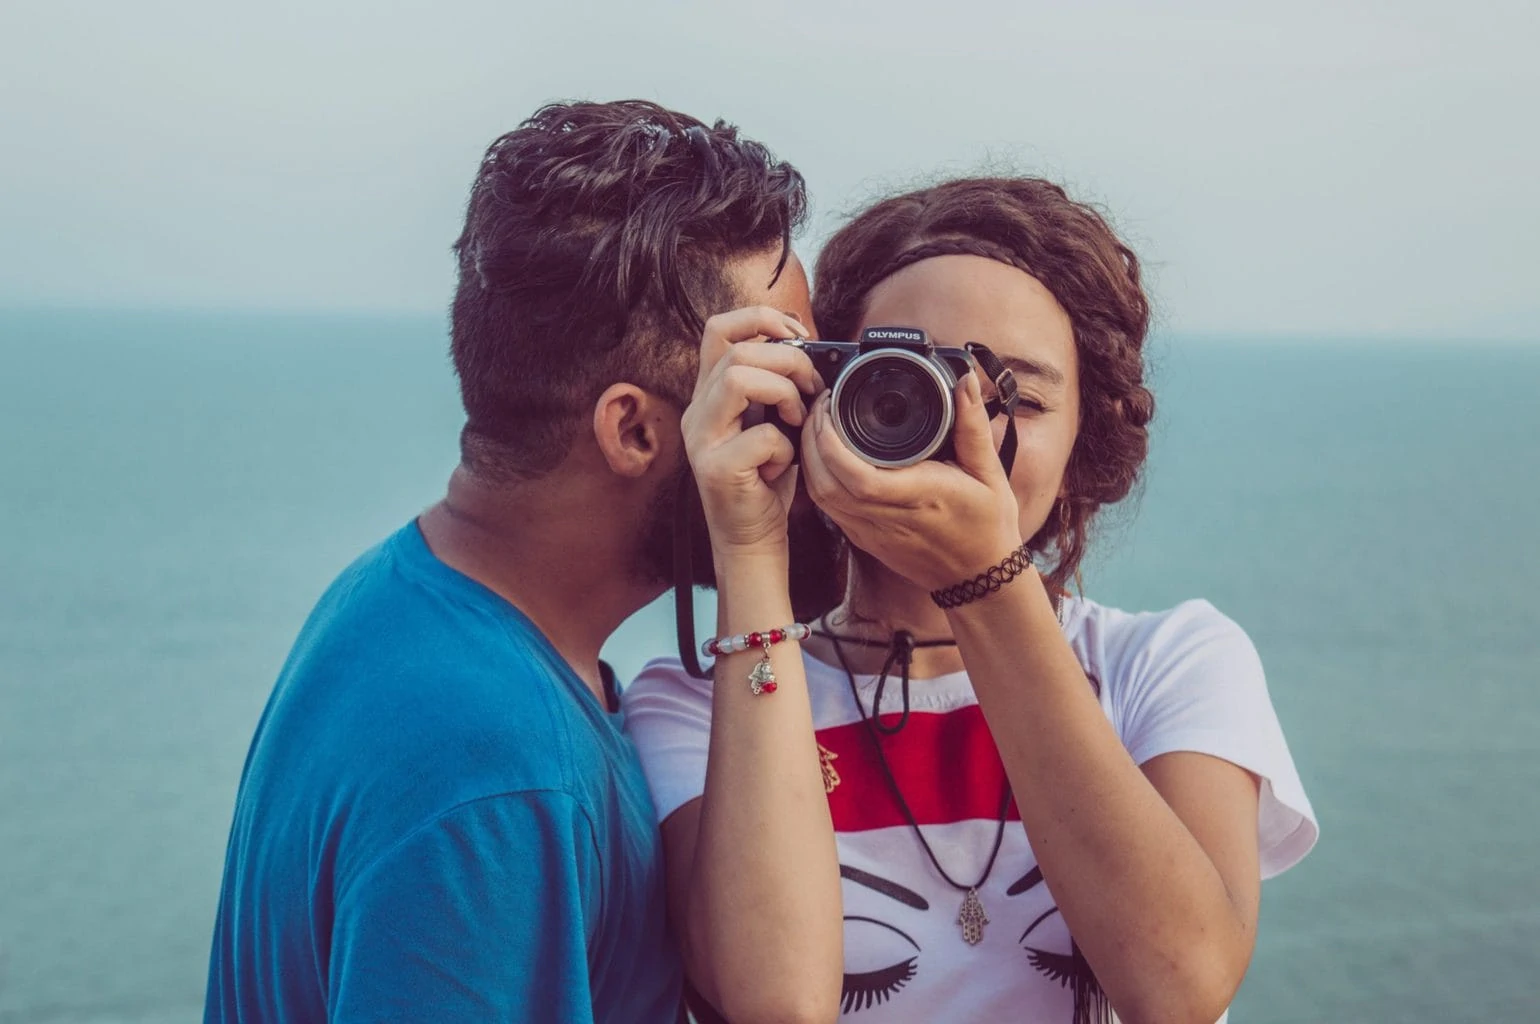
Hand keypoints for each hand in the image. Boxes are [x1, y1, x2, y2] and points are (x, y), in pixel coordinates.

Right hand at [681, 307, 820, 559]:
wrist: (751, 537)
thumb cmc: (765, 479)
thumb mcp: (769, 421)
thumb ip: (774, 385)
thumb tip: (806, 348)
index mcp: (708, 393)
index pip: (719, 329)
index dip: (760, 319)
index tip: (797, 335)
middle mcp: (697, 411)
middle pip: (737, 350)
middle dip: (788, 360)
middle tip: (811, 388)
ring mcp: (701, 440)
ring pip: (739, 379)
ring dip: (784, 393)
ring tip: (796, 419)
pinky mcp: (716, 469)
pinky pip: (761, 435)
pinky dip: (785, 447)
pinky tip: (784, 464)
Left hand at [800, 371, 1021, 590]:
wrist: (980, 578)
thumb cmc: (988, 525)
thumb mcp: (990, 472)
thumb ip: (974, 425)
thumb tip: (966, 382)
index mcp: (920, 496)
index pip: (858, 475)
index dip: (831, 442)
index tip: (830, 406)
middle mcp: (889, 518)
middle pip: (826, 483)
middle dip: (812, 440)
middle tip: (820, 406)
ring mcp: (872, 532)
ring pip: (820, 497)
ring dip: (810, 458)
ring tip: (818, 425)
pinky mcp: (864, 540)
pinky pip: (827, 509)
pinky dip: (817, 479)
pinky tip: (824, 456)